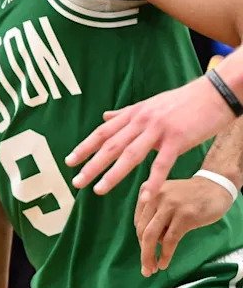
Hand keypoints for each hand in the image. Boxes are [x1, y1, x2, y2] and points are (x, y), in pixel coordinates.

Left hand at [66, 76, 233, 196]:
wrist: (217, 91)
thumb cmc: (184, 100)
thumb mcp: (151, 104)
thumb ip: (127, 113)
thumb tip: (105, 116)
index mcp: (134, 114)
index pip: (103, 133)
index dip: (85, 147)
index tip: (69, 161)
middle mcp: (141, 121)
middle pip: (110, 146)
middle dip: (91, 164)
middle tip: (76, 182)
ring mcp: (158, 130)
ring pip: (130, 155)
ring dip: (112, 174)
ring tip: (98, 190)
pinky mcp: (178, 139)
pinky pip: (162, 163)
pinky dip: (152, 180)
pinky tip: (144, 196)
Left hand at [135, 176, 233, 276]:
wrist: (215, 186)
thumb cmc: (189, 196)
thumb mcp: (165, 198)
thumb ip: (154, 214)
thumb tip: (146, 244)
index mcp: (147, 191)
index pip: (138, 222)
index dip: (140, 241)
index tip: (145, 253)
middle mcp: (155, 196)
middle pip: (142, 230)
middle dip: (143, 252)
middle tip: (145, 269)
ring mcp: (170, 205)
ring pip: (152, 236)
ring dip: (149, 256)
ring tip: (152, 269)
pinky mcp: (185, 215)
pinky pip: (170, 240)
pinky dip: (165, 254)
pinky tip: (164, 263)